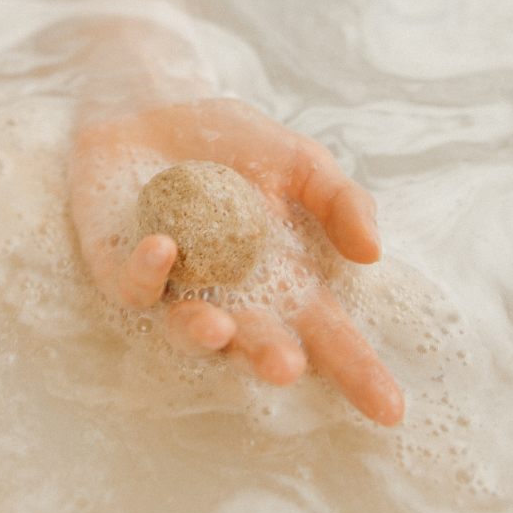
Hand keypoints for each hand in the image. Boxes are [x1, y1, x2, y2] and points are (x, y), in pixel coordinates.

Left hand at [69, 98, 403, 425]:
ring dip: (202, 334)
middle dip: (271, 358)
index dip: (359, 372)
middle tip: (288, 367)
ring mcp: (175, 288)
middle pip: (259, 343)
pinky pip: (133, 285)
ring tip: (218, 328)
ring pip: (188, 330)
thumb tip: (373, 254)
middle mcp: (233, 296)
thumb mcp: (302, 162)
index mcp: (284, 278)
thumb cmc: (232, 141)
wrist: (154, 103)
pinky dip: (147, 271)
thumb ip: (341, 202)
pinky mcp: (120, 268)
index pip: (328, 333)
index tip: (391, 410)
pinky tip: (163, 246)